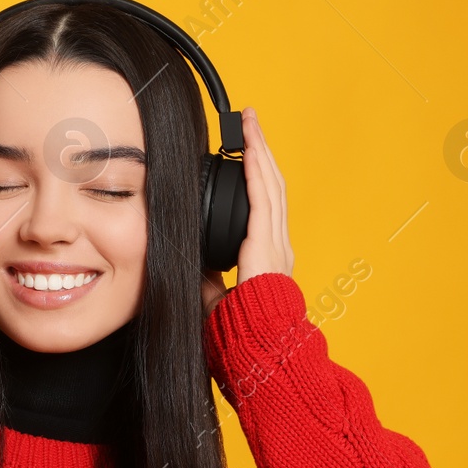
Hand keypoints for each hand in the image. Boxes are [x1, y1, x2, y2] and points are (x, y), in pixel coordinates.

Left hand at [201, 107, 295, 318]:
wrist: (255, 346)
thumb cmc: (238, 329)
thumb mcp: (213, 295)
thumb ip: (206, 275)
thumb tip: (190, 258)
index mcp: (268, 256)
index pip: (264, 204)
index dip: (256, 176)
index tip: (246, 152)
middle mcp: (278, 244)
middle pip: (271, 185)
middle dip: (261, 151)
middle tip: (250, 122)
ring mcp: (277, 242)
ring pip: (270, 185)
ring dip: (260, 151)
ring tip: (251, 123)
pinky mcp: (266, 243)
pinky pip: (264, 199)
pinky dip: (257, 171)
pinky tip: (251, 149)